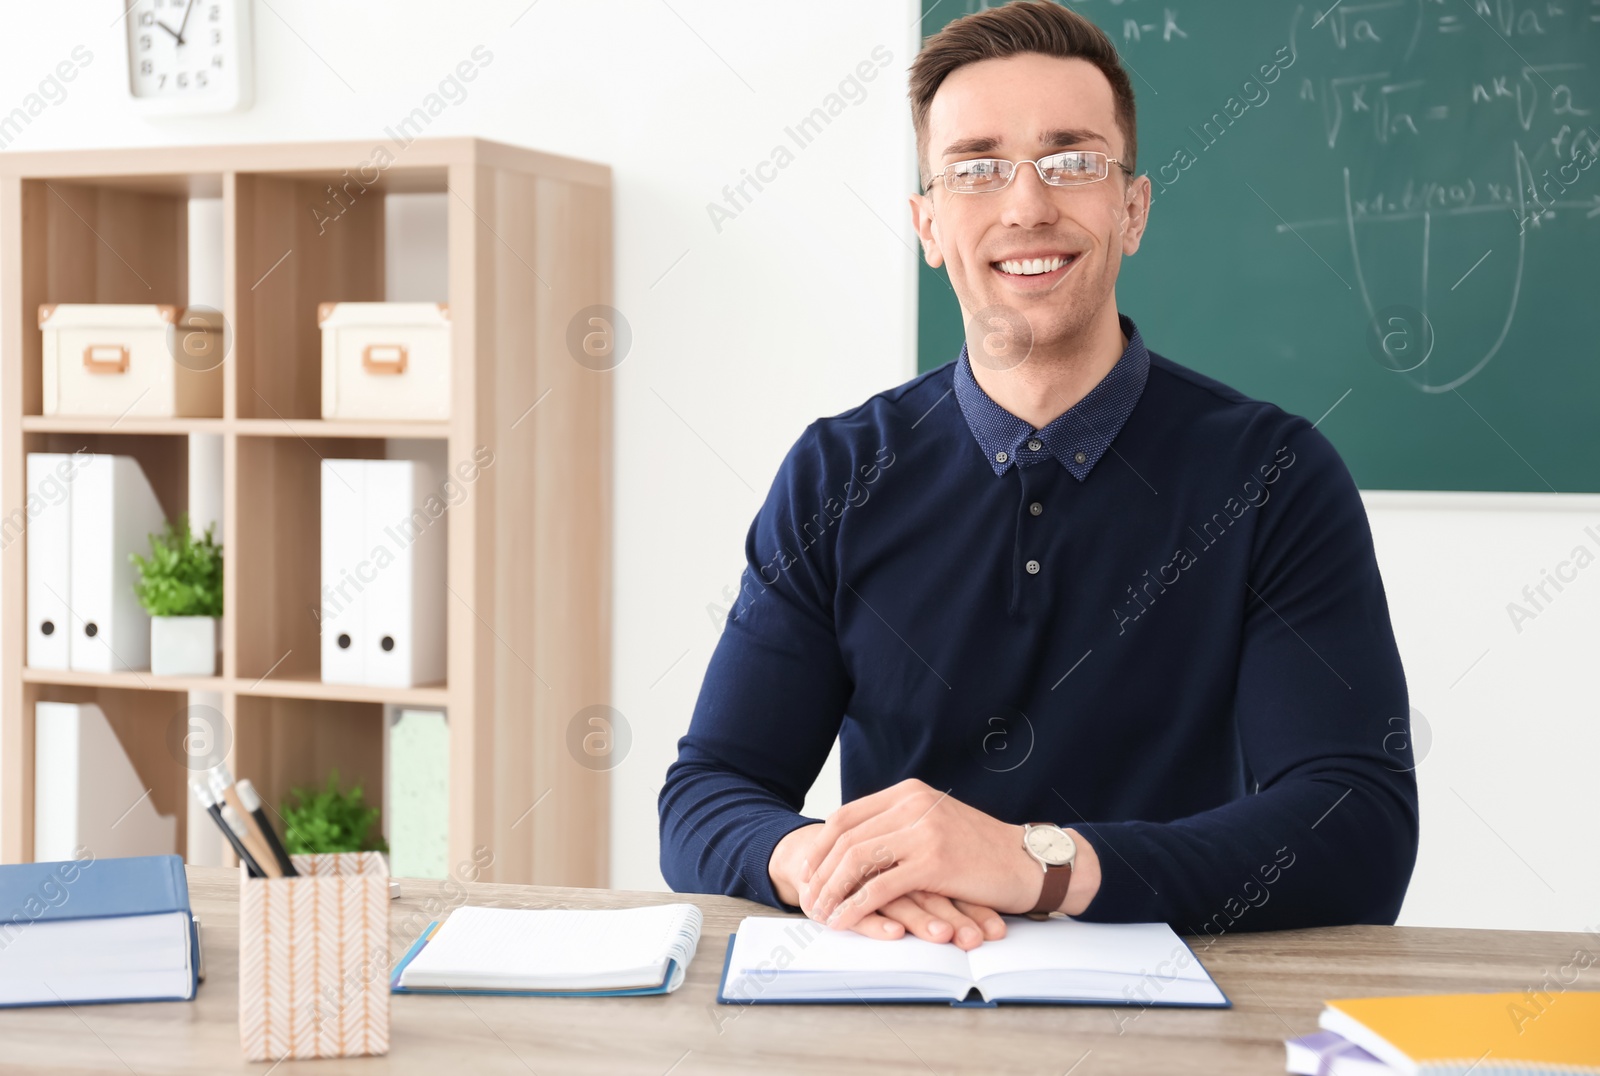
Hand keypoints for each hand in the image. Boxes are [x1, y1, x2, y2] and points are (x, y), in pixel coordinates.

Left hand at [799, 779, 1100, 932]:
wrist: (1029, 862)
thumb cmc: (984, 850)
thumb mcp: (937, 823)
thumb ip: (901, 826)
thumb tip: (858, 844)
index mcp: (909, 793)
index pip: (847, 815)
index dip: (821, 845)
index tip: (808, 870)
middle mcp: (912, 805)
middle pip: (845, 836)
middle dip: (819, 870)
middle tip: (807, 896)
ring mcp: (923, 831)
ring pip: (857, 859)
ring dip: (832, 889)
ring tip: (820, 912)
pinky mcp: (934, 862)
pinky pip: (881, 885)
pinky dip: (856, 905)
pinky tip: (845, 920)